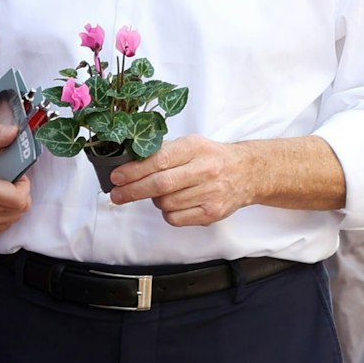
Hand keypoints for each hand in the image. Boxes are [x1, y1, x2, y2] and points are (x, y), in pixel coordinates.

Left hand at [107, 134, 255, 226]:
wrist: (247, 172)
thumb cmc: (211, 157)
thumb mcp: (190, 144)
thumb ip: (163, 152)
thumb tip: (127, 164)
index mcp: (195, 148)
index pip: (159, 160)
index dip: (134, 170)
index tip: (116, 177)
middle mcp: (205, 170)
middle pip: (160, 184)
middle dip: (133, 190)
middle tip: (117, 195)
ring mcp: (210, 193)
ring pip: (166, 203)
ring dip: (154, 200)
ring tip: (161, 192)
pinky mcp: (212, 213)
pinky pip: (176, 218)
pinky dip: (167, 212)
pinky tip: (174, 203)